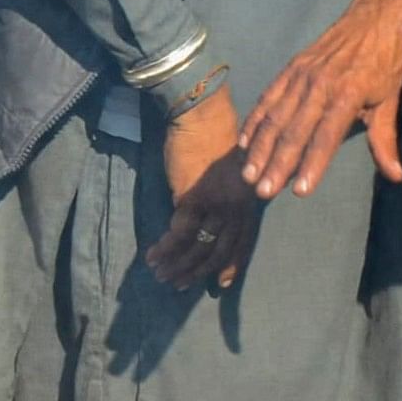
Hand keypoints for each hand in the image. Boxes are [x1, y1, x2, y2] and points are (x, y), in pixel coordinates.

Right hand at [149, 86, 256, 289]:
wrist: (201, 116)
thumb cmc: (214, 137)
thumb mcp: (231, 173)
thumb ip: (228, 198)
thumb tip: (211, 221)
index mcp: (249, 202)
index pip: (243, 243)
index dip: (231, 266)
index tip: (219, 284)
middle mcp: (237, 208)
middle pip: (218, 250)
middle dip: (196, 272)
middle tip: (178, 284)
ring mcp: (217, 205)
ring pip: (198, 247)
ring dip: (177, 265)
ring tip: (160, 274)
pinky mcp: (193, 198)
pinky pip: (179, 234)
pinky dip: (165, 248)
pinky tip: (152, 255)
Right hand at [240, 0, 401, 193]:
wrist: (375, 16)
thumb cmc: (387, 61)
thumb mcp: (390, 100)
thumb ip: (384, 140)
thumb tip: (396, 176)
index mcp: (347, 95)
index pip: (326, 137)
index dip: (312, 164)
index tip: (299, 190)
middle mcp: (320, 86)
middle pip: (294, 131)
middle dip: (277, 163)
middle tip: (262, 191)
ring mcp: (302, 76)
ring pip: (276, 117)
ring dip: (260, 147)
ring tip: (248, 174)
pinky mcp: (291, 68)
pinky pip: (269, 97)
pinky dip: (255, 120)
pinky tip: (243, 142)